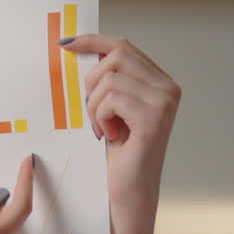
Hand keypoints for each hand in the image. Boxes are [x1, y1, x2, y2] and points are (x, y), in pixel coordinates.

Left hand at [59, 34, 179, 233]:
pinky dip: (99, 117)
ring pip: (109, 80)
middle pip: (116, 56)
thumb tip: (76, 48)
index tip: (65, 44)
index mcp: (159, 82)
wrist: (125, 193)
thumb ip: (106, 81)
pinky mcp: (154, 119)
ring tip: (103, 129)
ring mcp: (165, 102)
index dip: (93, 40)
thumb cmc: (115, 154)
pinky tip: (108, 136)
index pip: (123, 46)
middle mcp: (168, 88)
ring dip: (94, 106)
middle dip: (91, 82)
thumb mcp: (109, 109)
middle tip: (92, 112)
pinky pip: (111, 99)